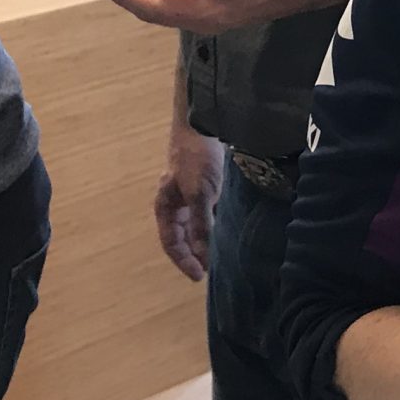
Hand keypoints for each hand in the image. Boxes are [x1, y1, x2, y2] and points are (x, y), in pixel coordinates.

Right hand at [155, 117, 223, 284]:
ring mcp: (192, 194)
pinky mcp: (209, 186)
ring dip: (210, 239)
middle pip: (185, 237)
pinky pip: (213, 212)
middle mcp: (177, 203)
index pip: (171, 243)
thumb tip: (205, 255)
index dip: (183, 261)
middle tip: (215, 269)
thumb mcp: (199, 193)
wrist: (205, 122)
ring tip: (226, 254)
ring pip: (200, 225)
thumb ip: (201, 225)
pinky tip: (233, 230)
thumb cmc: (195, 158)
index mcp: (166, 206)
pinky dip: (220, 223)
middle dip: (197, 254)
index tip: (199, 277)